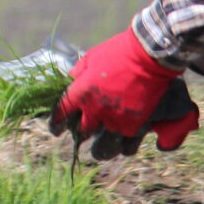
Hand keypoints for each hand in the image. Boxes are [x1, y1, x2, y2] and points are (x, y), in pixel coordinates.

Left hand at [50, 28, 199, 157]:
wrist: (147, 57)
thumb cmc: (116, 53)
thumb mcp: (90, 58)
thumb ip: (79, 73)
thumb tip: (72, 79)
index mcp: (79, 93)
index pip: (61, 114)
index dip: (56, 124)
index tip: (55, 130)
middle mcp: (94, 109)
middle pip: (82, 131)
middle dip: (80, 135)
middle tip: (81, 136)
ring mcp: (115, 118)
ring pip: (105, 140)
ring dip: (103, 144)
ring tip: (101, 150)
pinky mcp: (134, 124)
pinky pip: (126, 139)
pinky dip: (125, 139)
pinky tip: (124, 140)